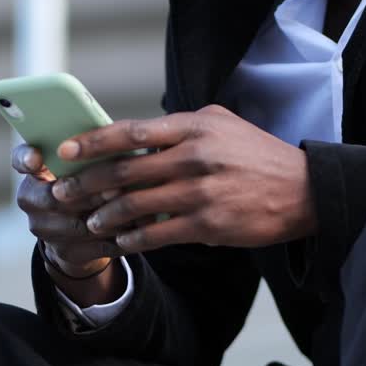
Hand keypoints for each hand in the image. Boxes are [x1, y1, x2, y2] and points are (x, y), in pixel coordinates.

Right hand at [11, 143, 120, 279]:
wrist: (80, 229)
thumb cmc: (86, 180)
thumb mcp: (83, 162)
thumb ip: (89, 152)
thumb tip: (115, 142)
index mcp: (34, 171)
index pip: (21, 159)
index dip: (26, 159)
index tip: (36, 159)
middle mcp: (31, 200)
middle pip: (54, 198)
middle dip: (88, 194)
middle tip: (115, 188)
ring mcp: (45, 229)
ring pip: (77, 226)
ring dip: (107, 216)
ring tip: (133, 207)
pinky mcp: (65, 252)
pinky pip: (94, 247)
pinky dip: (118, 237)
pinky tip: (137, 227)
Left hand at [50, 105, 316, 252]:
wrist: (302, 189)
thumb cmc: (256, 154)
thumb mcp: (220, 124)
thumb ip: (179, 126)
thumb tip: (135, 134)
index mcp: (193, 127)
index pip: (130, 132)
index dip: (92, 141)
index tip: (64, 150)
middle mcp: (193, 156)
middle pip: (123, 171)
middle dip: (86, 184)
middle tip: (62, 192)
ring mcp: (200, 192)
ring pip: (134, 205)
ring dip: (105, 216)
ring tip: (90, 220)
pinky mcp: (208, 224)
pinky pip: (157, 234)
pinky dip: (133, 239)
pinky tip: (122, 241)